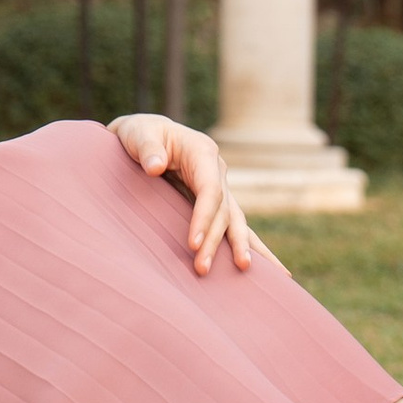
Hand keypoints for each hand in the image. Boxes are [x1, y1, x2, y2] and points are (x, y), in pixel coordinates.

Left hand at [109, 113, 251, 273]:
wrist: (145, 135)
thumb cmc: (140, 133)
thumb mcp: (138, 134)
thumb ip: (147, 149)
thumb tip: (155, 166)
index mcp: (203, 152)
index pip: (210, 190)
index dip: (204, 217)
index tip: (193, 243)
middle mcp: (217, 170)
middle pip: (223, 210)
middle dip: (215, 241)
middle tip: (202, 268)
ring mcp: (219, 187)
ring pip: (235, 220)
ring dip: (238, 246)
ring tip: (245, 269)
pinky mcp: (215, 201)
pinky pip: (232, 224)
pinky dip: (247, 244)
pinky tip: (264, 266)